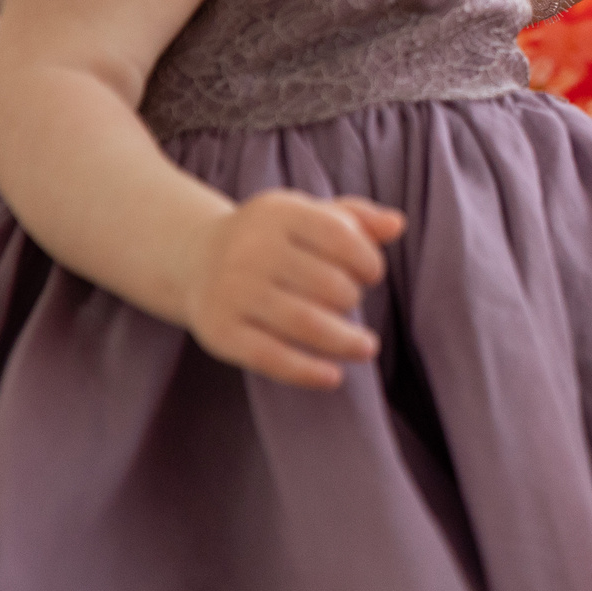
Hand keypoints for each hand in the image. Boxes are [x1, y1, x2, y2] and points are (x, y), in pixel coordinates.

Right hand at [183, 191, 405, 388]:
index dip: (368, 259)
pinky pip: (271, 358)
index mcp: (278, 213)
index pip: (339, 236)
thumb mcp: (307, 215)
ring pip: (306, 324)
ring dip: (345, 342)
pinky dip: (307, 372)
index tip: (372, 274)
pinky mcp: (220, 331)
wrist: (195, 259)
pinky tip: (334, 377)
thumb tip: (397, 224)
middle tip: (352, 304)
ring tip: (366, 347)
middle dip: (352, 299)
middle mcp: (251, 250)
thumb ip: (356, 217)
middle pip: (328, 285)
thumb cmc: (271, 239)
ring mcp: (233, 292)